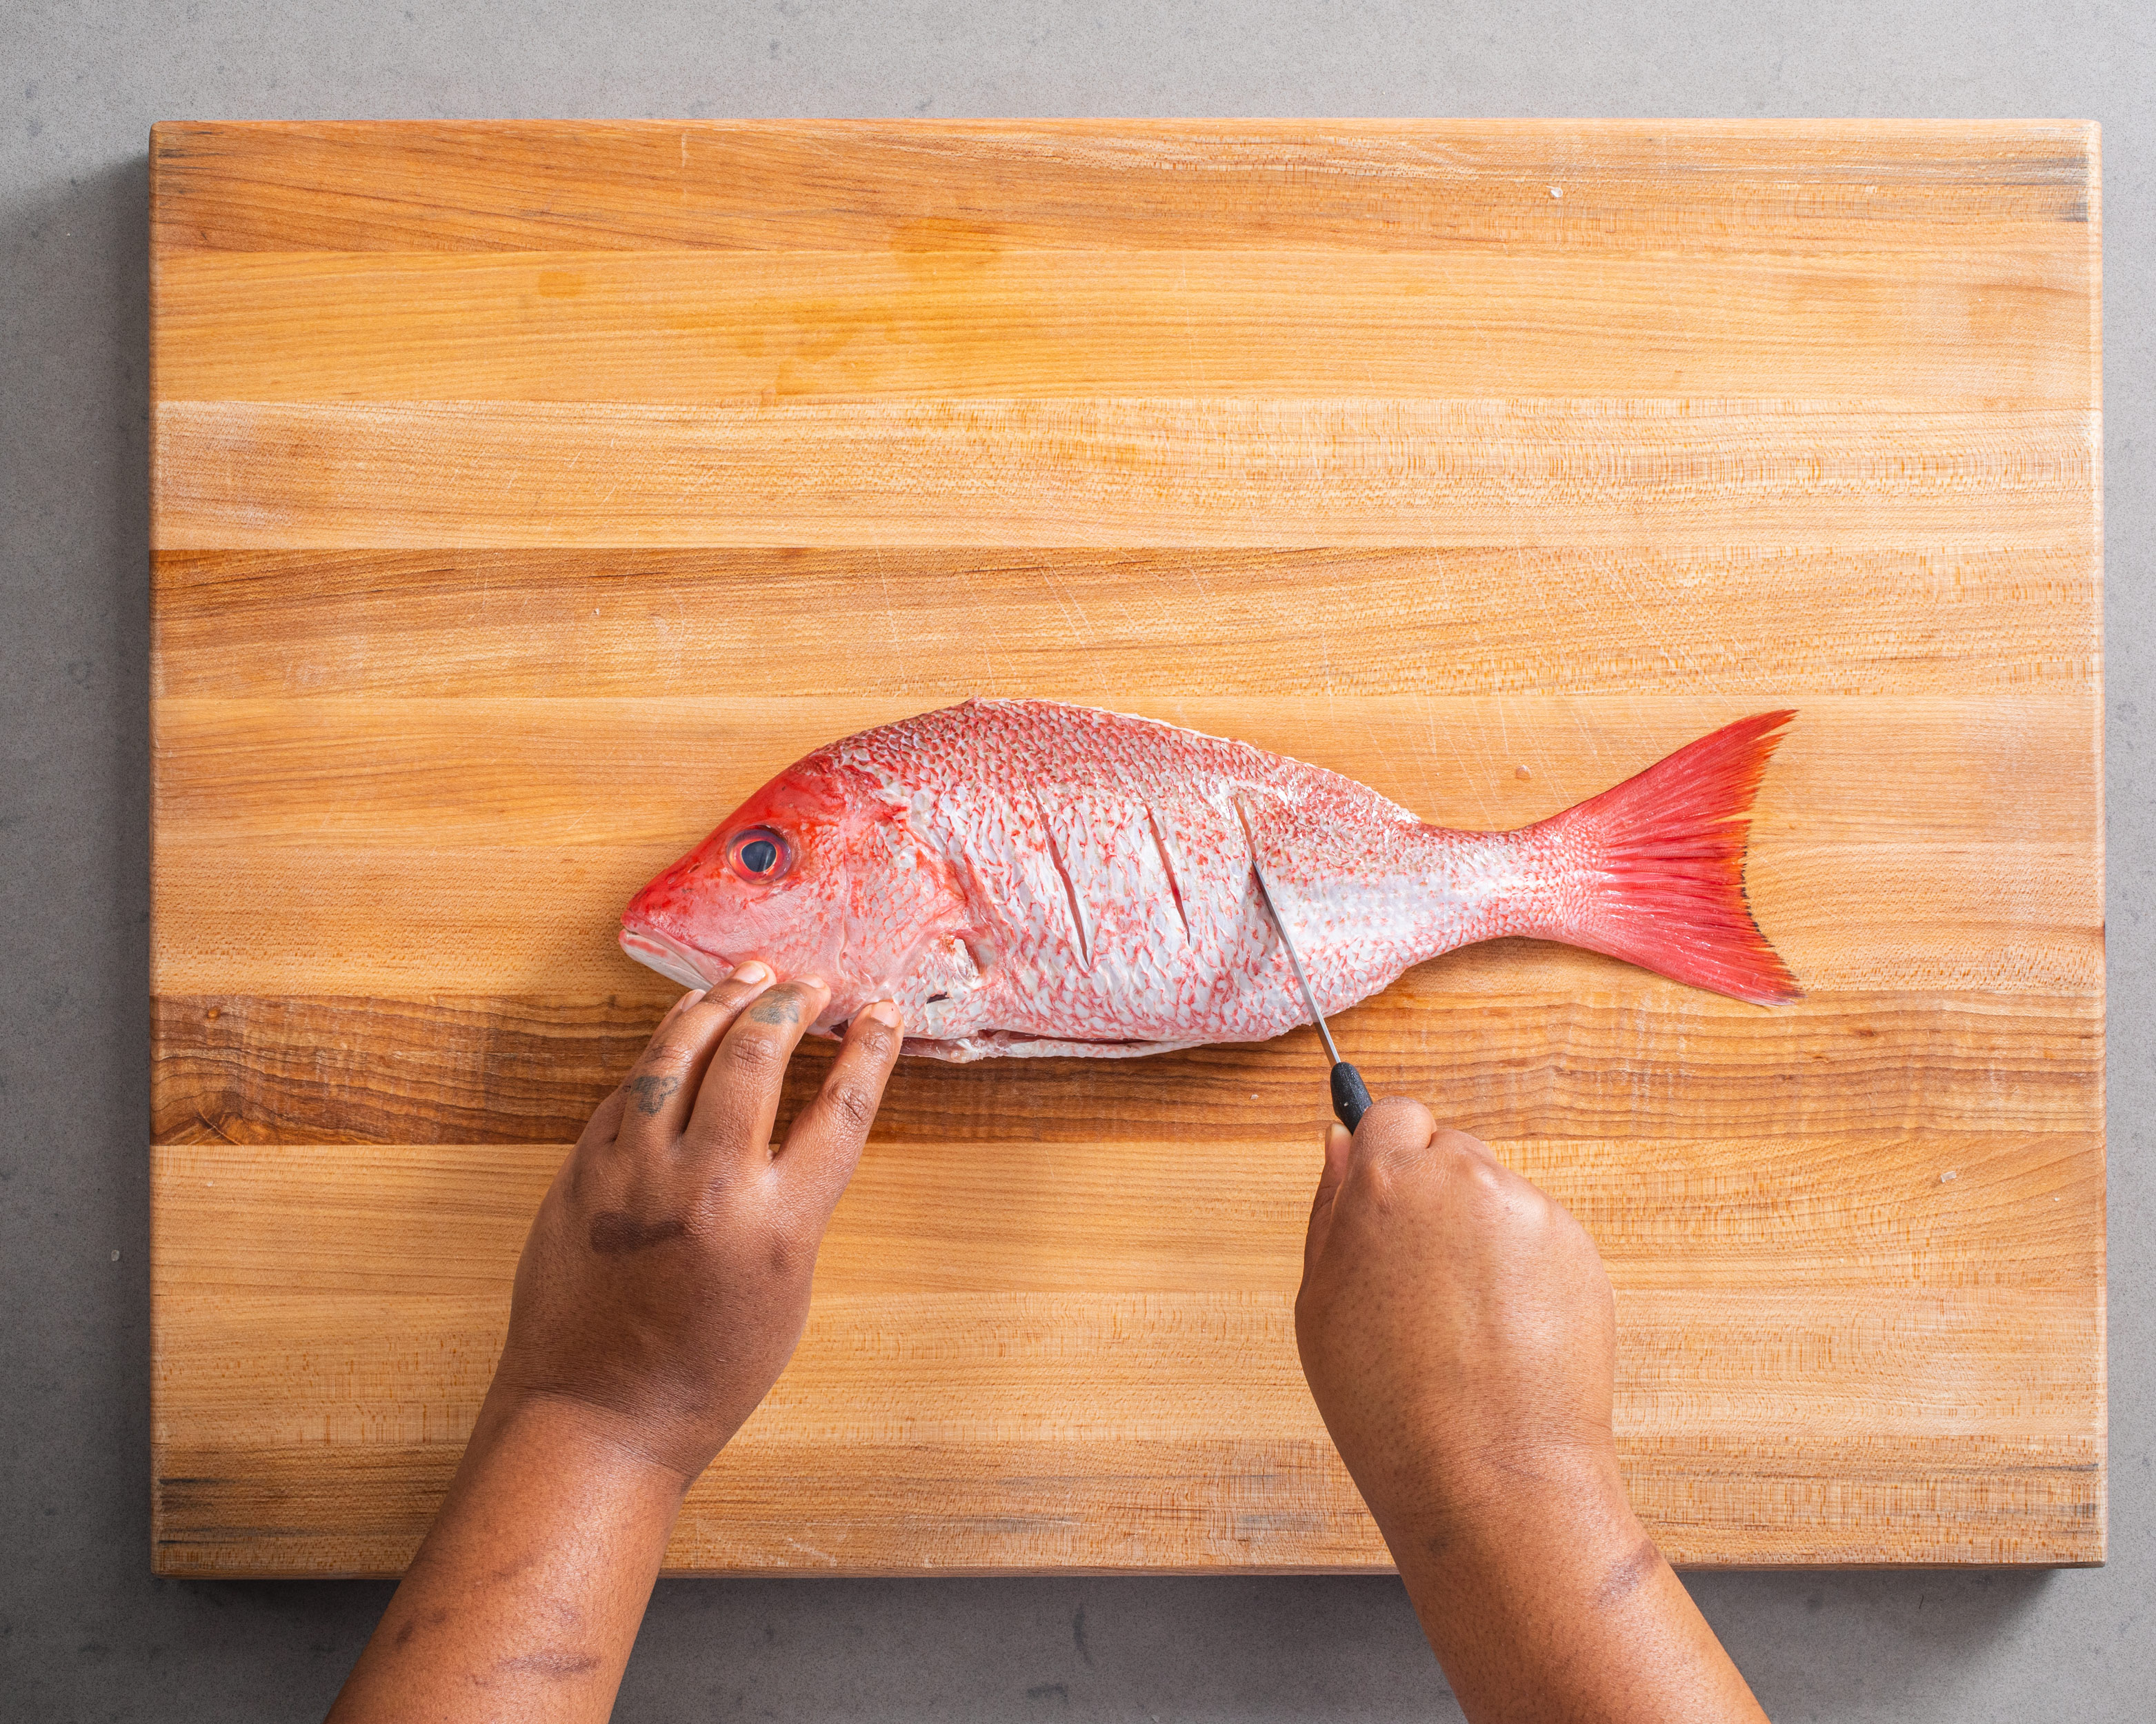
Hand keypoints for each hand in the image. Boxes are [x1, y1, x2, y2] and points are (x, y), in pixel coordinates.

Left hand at [330, 965, 903, 1721]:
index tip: (880, 1011)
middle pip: (756, 1057)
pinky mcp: (583, 1172)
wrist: (595, 1417)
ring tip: (749, 975)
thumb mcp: (784, 1292)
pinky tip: (684, 1030)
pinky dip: (664, 1048)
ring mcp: (634, 1174)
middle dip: (790, 1004)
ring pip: (679, 1053)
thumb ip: (793, 1203)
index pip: (838, 1109)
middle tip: (809, 984)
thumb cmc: (704, 1373)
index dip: (867, 1049)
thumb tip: (795, 1122)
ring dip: (721, 1001)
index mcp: (775, 1229)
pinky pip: (629, 1088)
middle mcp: (705, 1188)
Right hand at [1296, 1098, 1625, 1556]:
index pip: (1394, 1114)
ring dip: (1480, 1236)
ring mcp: (1529, 1212)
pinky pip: (1540, 1240)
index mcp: (1387, 1183)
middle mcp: (1463, 1180)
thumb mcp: (1321, 1303)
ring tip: (1462, 1324)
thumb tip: (1338, 1139)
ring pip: (1496, 1197)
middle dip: (1435, 1198)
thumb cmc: (1390, 1405)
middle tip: (1418, 1282)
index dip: (1388, 1156)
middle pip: (1449, 1151)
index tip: (1387, 1200)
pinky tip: (1504, 1337)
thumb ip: (1329, 1207)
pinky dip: (1525, 1273)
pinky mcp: (1578, 1250)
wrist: (1489, 1478)